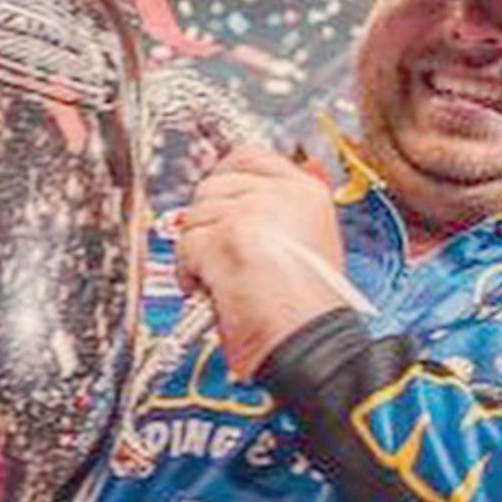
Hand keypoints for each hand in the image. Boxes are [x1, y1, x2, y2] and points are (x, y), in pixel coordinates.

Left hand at [175, 143, 349, 379]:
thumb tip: (263, 186)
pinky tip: (211, 291)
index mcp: (306, 192)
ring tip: (222, 280)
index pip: (249, 157)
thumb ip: (286, 210)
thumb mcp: (315, 243)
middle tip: (220, 255)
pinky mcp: (223, 238)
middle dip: (208, 222)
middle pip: (213, 185)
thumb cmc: (312, 310)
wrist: (311, 344)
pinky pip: (186, 246)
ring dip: (198, 251)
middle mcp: (279, 194)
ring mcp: (250, 213)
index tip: (218, 202)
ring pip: (194, 217)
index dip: (224, 178)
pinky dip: (190, 273)